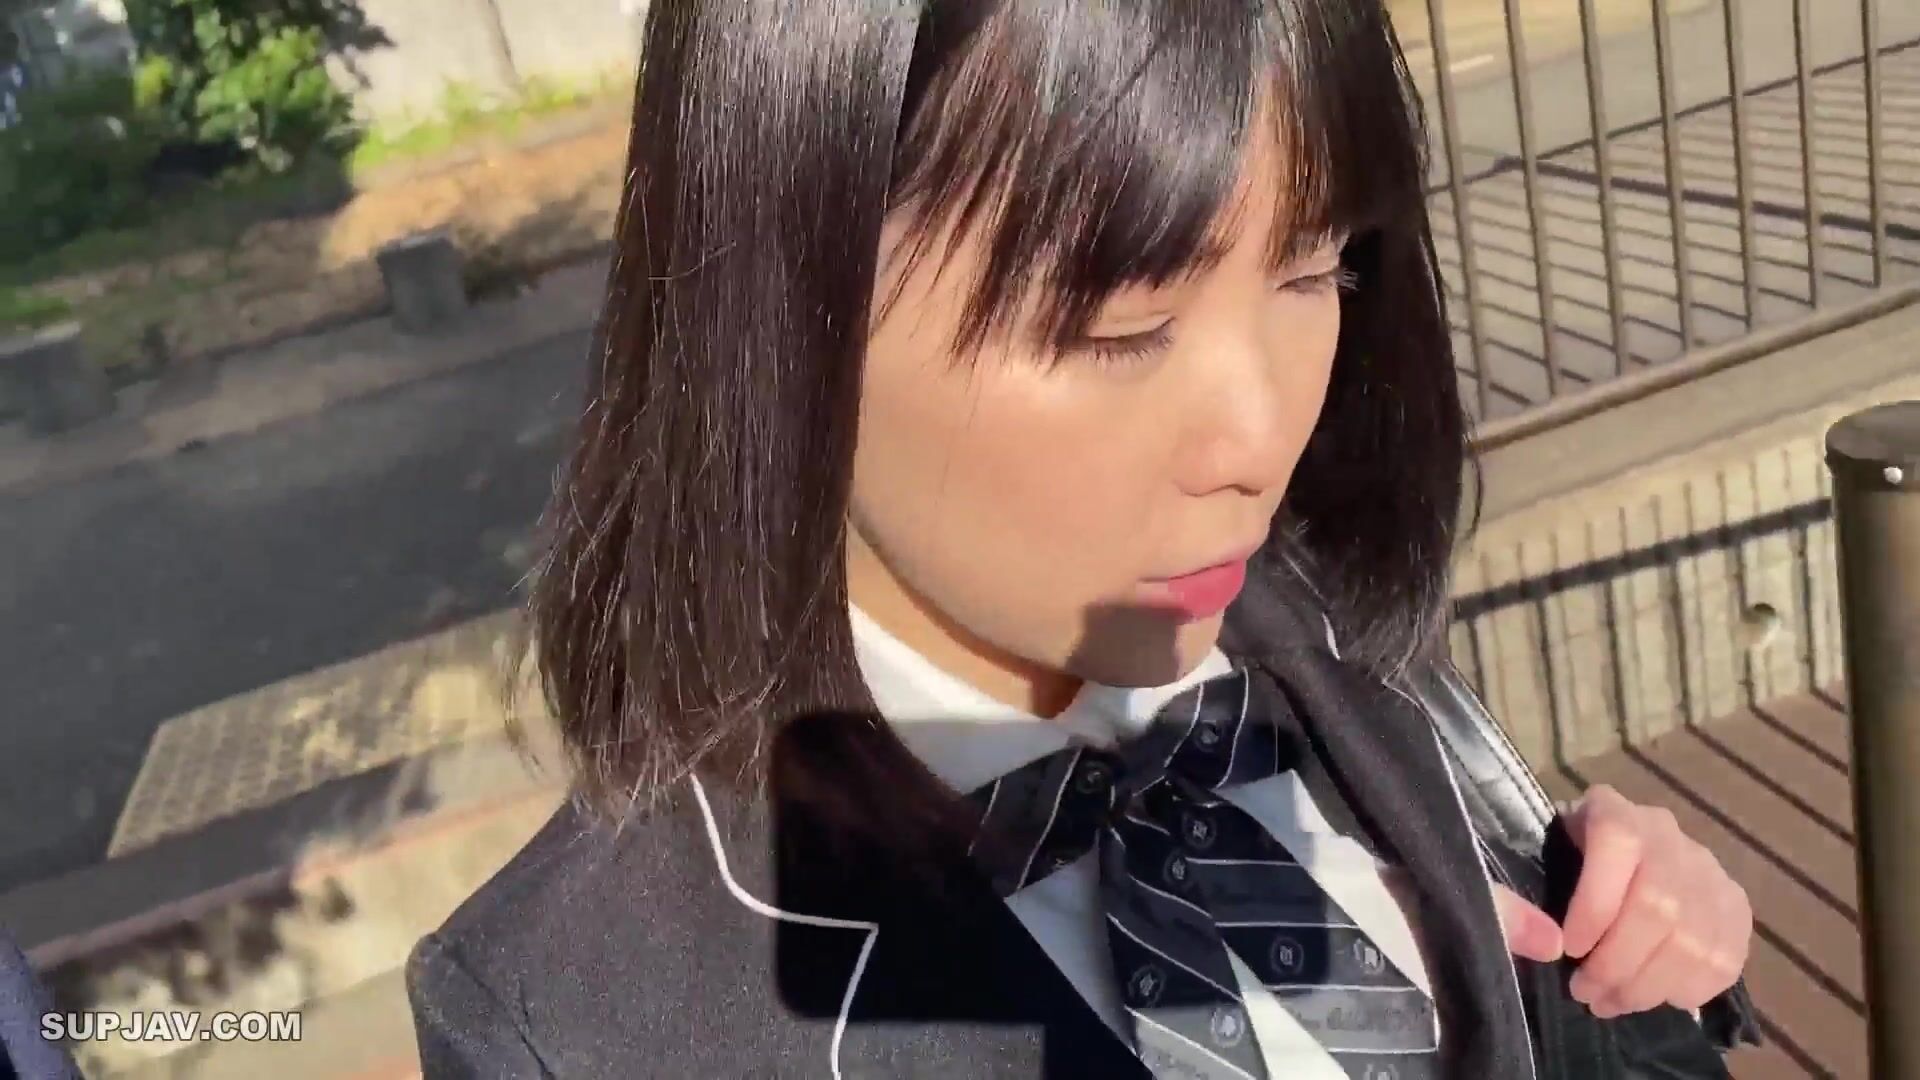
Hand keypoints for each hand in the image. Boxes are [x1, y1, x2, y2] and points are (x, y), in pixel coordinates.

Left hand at [1489, 784, 1752, 1018]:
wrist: (1628, 853)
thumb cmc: (1568, 863)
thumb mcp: (1541, 858)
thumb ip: (1527, 889)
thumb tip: (1542, 941)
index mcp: (1614, 812)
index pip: (1617, 844)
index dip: (1594, 904)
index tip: (1568, 949)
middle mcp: (1669, 835)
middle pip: (1658, 907)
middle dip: (1617, 963)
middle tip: (1585, 993)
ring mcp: (1710, 871)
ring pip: (1691, 941)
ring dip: (1647, 987)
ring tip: (1611, 1004)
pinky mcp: (1737, 907)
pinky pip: (1724, 960)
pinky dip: (1687, 990)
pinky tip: (1657, 997)